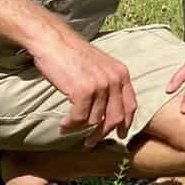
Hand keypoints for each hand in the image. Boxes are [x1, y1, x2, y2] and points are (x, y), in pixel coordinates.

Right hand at [30, 26, 137, 142]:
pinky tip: (62, 124)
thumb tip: (107, 109)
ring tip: (68, 129)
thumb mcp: (99, 66)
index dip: (126, 123)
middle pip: (115, 117)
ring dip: (81, 130)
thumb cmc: (72, 54)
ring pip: (95, 120)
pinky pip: (79, 118)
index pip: (130, 105)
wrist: (54, 41)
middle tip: (91, 143)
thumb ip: (108, 83)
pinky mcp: (83, 91)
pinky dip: (70, 125)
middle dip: (103, 133)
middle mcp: (115, 80)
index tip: (120, 134)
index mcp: (122, 73)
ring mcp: (100, 86)